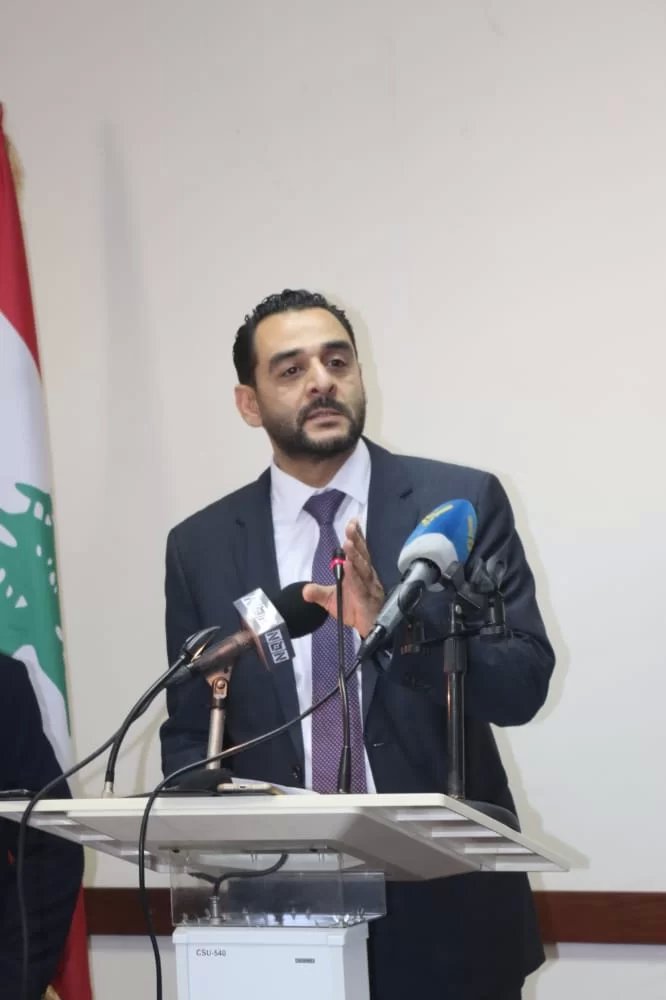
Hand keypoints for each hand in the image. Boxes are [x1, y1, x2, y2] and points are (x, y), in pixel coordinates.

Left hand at [302, 519, 384, 636]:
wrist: (366, 629)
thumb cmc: (353, 610)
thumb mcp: (331, 600)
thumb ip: (318, 593)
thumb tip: (304, 590)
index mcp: (361, 572)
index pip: (360, 551)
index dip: (358, 537)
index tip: (353, 521)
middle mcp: (368, 576)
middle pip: (362, 556)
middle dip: (357, 540)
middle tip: (350, 526)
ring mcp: (370, 587)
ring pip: (363, 569)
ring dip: (355, 556)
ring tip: (347, 544)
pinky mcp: (368, 600)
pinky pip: (360, 586)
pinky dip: (354, 576)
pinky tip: (348, 567)